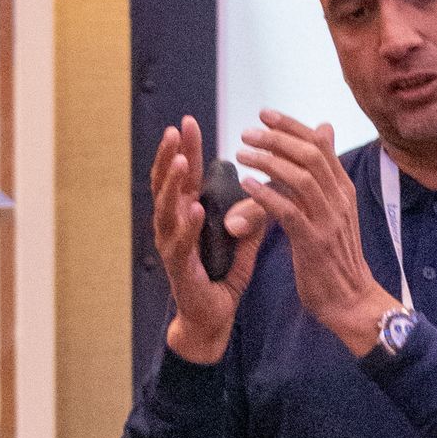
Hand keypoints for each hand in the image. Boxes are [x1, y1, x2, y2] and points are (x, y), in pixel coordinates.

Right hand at [150, 115, 267, 363]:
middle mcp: (173, 225)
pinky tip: (194, 208)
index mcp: (187, 213)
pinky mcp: (179, 269)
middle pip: (167, 183)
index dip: (185, 148)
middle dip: (171, 155)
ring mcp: (172, 246)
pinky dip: (188, 225)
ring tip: (181, 162)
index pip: (185, 174)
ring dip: (173, 185)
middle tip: (177, 129)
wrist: (212, 316)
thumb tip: (270, 186)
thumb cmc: (221, 274)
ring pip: (166, 209)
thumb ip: (251, 213)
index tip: (189, 121)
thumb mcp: (242, 239)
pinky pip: (181, 244)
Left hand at [236, 112, 396, 355]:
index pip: (320, 144)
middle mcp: (340, 200)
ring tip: (241, 154)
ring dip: (268, 162)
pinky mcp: (314, 243)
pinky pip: (288, 212)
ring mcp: (329, 221)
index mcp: (343, 189)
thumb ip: (325, 171)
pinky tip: (246, 185)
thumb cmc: (335, 255)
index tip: (263, 114)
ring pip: (300, 178)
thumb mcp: (336, 207)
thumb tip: (324, 127)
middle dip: (276, 139)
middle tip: (246, 133)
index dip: (291, 126)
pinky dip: (266, 195)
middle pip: (310, 155)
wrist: (352, 300)